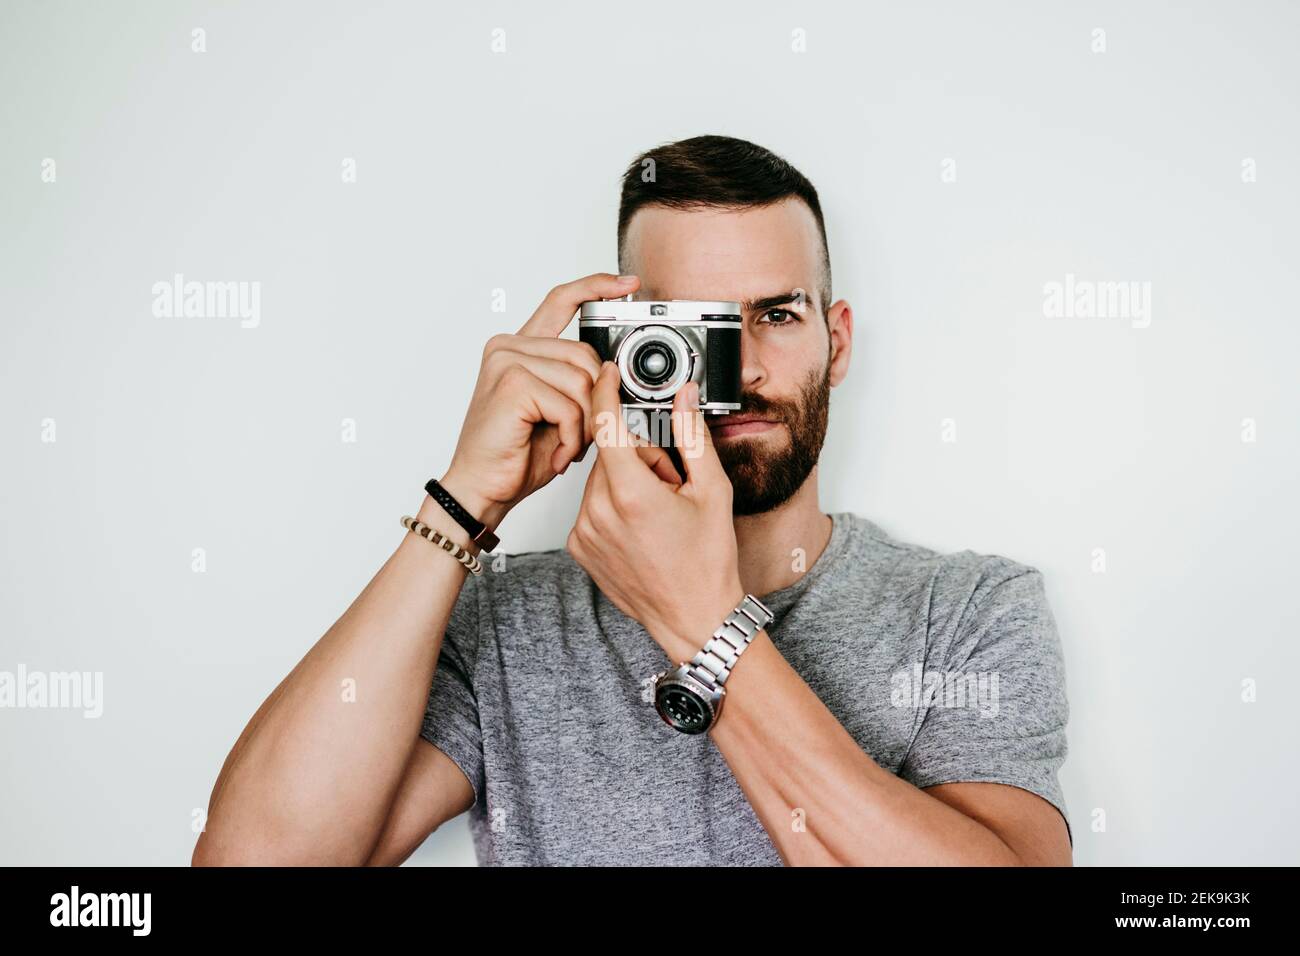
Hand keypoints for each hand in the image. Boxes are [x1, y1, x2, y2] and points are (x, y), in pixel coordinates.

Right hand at [439, 273, 639, 529]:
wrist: (481, 490)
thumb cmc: (515, 457)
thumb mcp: (558, 412)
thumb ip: (579, 382)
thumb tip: (615, 371)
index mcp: (519, 348)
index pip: (561, 301)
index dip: (596, 287)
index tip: (628, 284)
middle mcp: (508, 347)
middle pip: (585, 354)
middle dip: (594, 402)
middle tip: (577, 436)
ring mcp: (507, 362)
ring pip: (582, 382)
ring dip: (584, 425)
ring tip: (563, 447)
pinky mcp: (511, 384)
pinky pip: (570, 406)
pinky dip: (572, 438)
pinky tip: (555, 454)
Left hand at [566, 362, 744, 662]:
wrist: (693, 619)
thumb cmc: (707, 563)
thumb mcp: (712, 491)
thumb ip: (693, 436)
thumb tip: (685, 397)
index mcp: (630, 492)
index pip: (606, 423)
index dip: (605, 390)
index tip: (605, 371)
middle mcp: (598, 511)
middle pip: (611, 454)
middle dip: (639, 458)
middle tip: (670, 486)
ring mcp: (584, 532)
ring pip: (600, 480)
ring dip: (625, 483)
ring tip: (656, 512)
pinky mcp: (578, 548)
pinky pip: (591, 507)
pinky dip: (612, 507)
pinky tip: (639, 529)